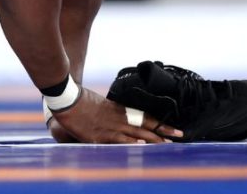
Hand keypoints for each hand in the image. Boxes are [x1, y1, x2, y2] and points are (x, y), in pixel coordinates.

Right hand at [51, 88, 182, 143]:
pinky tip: (140, 147)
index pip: (145, 118)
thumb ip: (112, 112)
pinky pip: (117, 142)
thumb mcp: (101, 104)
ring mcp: (109, 129)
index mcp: (119, 111)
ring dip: (151, 141)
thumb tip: (123, 118)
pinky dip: (129, 144)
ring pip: (135, 136)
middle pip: (145, 127)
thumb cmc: (81, 100)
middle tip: (179, 137)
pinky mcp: (98, 138)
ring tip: (166, 146)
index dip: (161, 124)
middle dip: (163, 133)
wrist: (67, 99)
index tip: (175, 129)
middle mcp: (118, 120)